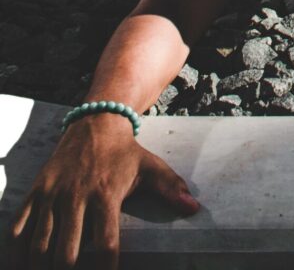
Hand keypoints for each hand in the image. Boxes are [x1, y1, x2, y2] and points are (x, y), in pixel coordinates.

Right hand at [8, 115, 199, 268]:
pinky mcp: (36, 192)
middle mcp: (77, 196)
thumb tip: (194, 208)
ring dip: (41, 268)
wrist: (96, 121)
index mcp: (106, 195)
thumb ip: (171, 188)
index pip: (106, 244)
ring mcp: (53, 195)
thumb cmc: (124, 152)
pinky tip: (23, 266)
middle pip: (68, 253)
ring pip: (40, 245)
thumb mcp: (150, 166)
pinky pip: (18, 228)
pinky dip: (17, 252)